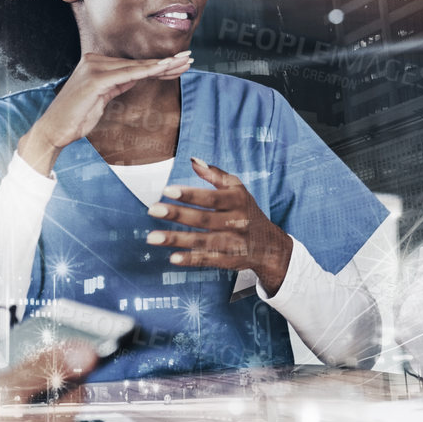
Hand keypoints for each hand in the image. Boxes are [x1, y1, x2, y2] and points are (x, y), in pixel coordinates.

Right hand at [17, 51, 191, 174]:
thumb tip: (136, 76)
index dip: (158, 65)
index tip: (179, 63)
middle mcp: (95, 61)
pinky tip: (164, 68)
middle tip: (190, 58)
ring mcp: (94, 68)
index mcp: (96, 64)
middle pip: (138, 63)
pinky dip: (148, 71)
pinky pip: (128, 75)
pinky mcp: (95, 80)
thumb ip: (118, 85)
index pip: (133, 65)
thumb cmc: (75, 118)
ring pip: (136, 67)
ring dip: (163, 65)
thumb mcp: (102, 98)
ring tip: (184, 62)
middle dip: (166, 62)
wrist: (54, 130)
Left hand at [146, 156, 295, 294]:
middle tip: (153, 210)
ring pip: (202, 241)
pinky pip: (208, 260)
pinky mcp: (230, 260)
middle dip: (177, 215)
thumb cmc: (246, 211)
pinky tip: (172, 258)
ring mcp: (233, 243)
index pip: (211, 198)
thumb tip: (193, 161)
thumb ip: (216, 175)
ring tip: (152, 238)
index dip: (190, 194)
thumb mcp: (238, 189)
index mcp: (237, 201)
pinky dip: (191, 259)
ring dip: (176, 239)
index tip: (167, 190)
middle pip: (203, 219)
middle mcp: (236, 222)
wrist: (270, 246)